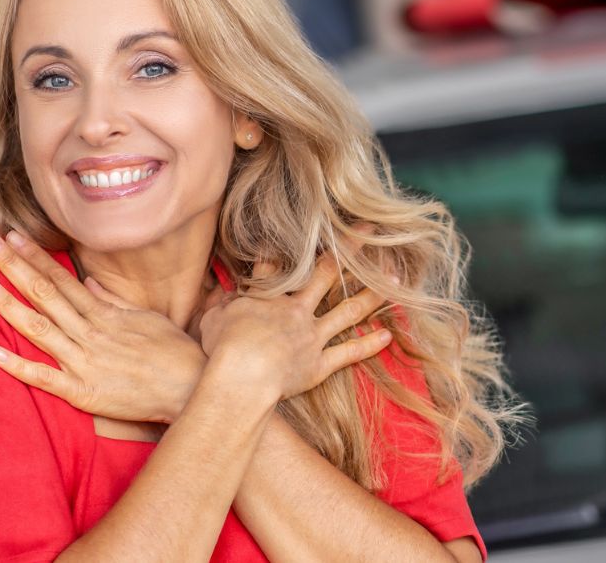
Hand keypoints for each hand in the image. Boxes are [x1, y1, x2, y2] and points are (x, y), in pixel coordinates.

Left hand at [0, 230, 205, 423]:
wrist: (192, 390)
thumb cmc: (174, 354)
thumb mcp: (147, 319)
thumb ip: (114, 302)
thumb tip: (89, 285)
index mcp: (104, 314)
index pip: (62, 279)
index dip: (34, 256)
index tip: (12, 235)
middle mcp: (90, 332)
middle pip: (45, 294)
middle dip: (13, 266)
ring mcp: (85, 362)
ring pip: (40, 328)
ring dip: (9, 304)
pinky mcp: (85, 393)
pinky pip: (46, 378)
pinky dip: (19, 366)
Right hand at [197, 249, 393, 401]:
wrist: (242, 377)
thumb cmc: (222, 348)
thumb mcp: (211, 319)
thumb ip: (220, 306)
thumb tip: (221, 298)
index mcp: (266, 297)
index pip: (279, 264)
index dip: (291, 245)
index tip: (307, 227)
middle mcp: (295, 310)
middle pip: (326, 273)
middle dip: (350, 250)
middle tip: (370, 230)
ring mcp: (311, 336)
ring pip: (347, 310)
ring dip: (372, 293)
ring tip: (394, 277)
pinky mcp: (319, 365)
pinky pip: (348, 353)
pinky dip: (368, 345)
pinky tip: (387, 334)